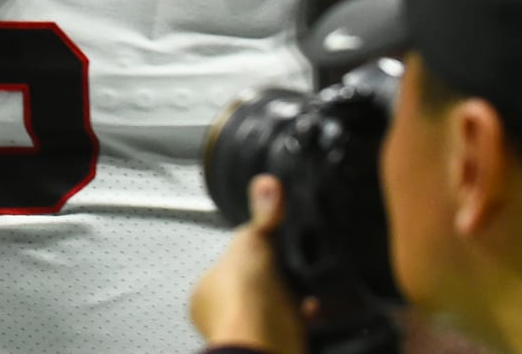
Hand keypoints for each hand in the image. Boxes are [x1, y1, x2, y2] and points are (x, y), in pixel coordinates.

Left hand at [189, 175, 306, 353]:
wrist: (265, 343)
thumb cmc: (243, 298)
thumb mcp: (251, 241)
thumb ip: (261, 216)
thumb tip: (267, 183)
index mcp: (205, 292)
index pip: (230, 268)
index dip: (252, 259)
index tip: (272, 252)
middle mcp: (223, 317)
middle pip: (256, 289)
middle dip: (277, 280)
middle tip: (295, 270)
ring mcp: (250, 333)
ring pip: (278, 310)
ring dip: (296, 299)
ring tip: (307, 289)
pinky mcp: (275, 344)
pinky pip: (297, 327)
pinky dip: (311, 318)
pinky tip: (315, 308)